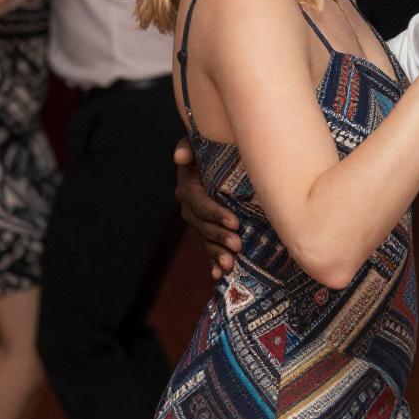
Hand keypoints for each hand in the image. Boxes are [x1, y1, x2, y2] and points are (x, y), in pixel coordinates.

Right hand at [174, 139, 241, 278]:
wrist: (221, 157)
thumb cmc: (211, 148)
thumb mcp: (199, 143)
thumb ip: (188, 147)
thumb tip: (180, 157)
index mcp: (188, 187)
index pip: (198, 203)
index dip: (214, 213)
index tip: (234, 222)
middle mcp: (190, 207)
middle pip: (202, 225)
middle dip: (219, 237)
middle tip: (238, 244)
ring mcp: (199, 220)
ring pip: (206, 239)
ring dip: (216, 253)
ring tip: (230, 265)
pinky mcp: (209, 229)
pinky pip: (209, 248)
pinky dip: (213, 262)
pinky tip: (218, 275)